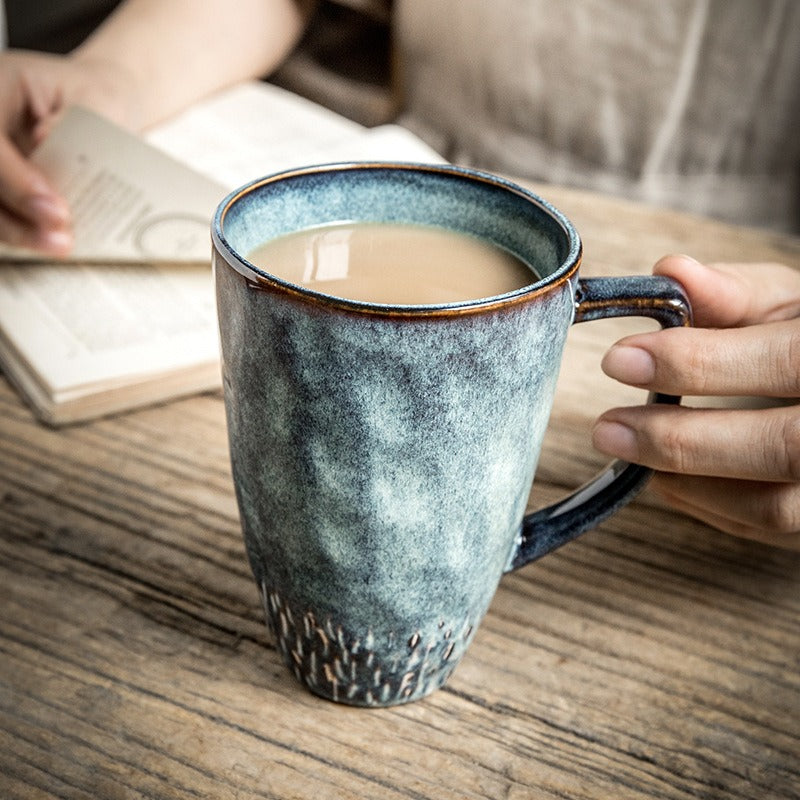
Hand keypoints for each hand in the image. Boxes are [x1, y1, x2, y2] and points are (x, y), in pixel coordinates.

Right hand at [0, 49, 139, 254]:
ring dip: (15, 230)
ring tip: (59, 245)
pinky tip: (49, 243)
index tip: (55, 208)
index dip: (14, 178)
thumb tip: (42, 139)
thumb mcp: (95, 99)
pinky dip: (20, 230)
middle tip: (60, 239)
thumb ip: (70, 118)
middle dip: (14, 214)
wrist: (96, 108)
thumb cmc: (95, 100)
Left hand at [592, 255, 799, 548]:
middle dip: (683, 440)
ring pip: (773, 506)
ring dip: (687, 480)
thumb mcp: (788, 302)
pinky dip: (705, 503)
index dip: (701, 364)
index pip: (786, 361)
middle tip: (608, 427)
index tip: (621, 359)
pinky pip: (764, 527)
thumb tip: (670, 273)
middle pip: (782, 448)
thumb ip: (733, 292)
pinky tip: (666, 476)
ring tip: (628, 447)